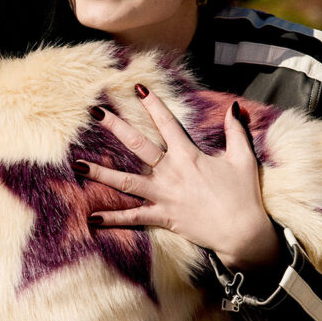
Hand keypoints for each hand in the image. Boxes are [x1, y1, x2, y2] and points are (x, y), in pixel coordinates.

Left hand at [74, 84, 279, 270]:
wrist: (242, 232)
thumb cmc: (243, 195)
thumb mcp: (243, 158)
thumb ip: (236, 131)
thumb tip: (235, 107)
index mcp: (189, 155)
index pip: (166, 123)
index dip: (153, 104)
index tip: (138, 88)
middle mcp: (171, 172)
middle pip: (137, 144)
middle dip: (116, 126)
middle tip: (96, 112)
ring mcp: (163, 195)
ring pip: (125, 181)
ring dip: (100, 172)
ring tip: (77, 164)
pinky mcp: (162, 216)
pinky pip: (133, 217)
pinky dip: (112, 219)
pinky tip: (92, 218)